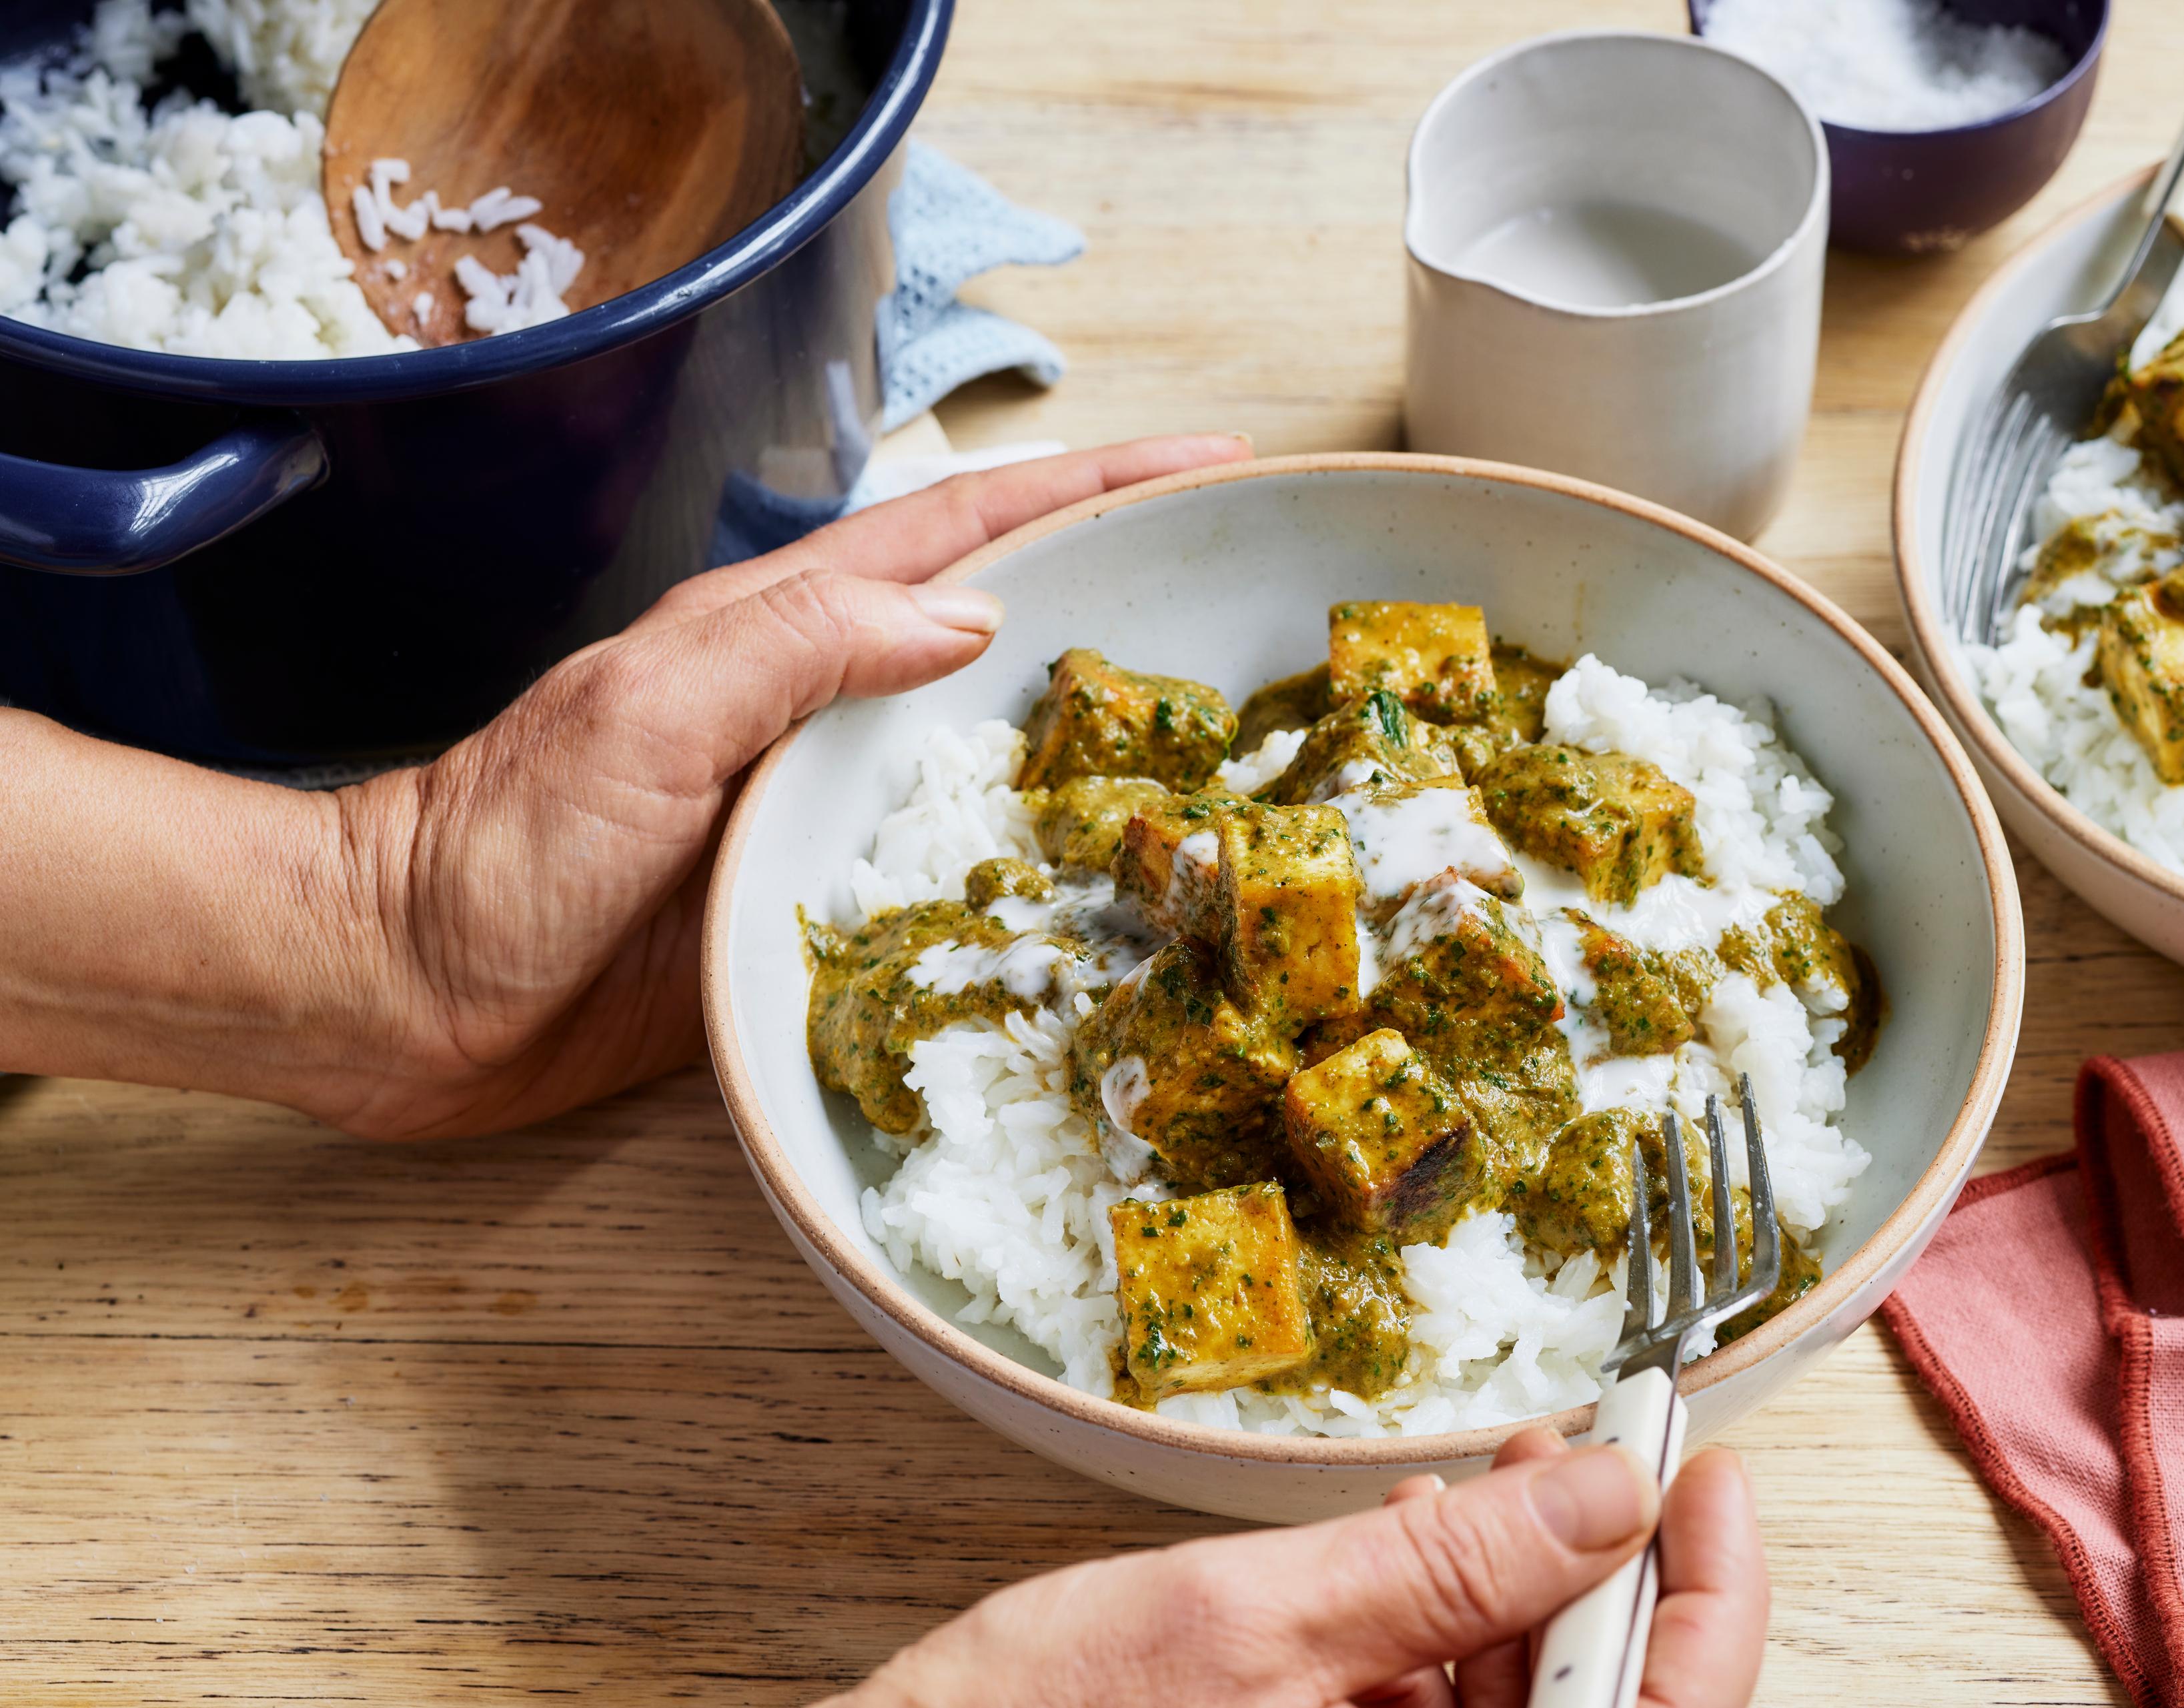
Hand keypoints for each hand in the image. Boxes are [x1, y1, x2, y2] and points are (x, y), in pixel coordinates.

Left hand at [0, 435, 1249, 1132]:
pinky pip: (952, 863)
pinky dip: (1035, 849)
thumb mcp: (647, 713)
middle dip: (1123, 576)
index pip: (963, 532)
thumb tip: (976, 616)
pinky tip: (1100, 876)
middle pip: (998, 617)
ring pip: (989, 740)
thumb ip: (801, 647)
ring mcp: (819, 804)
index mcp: (778, 629)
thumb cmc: (503, 844)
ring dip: (1097, 718)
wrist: (407, 990)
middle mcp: (816, 705)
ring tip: (1217, 727)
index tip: (1209, 458)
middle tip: (1244, 576)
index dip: (1091, 484)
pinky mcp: (816, 905)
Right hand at [833, 1432, 1767, 1707]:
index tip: (1707, 1478)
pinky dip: (1442, 1645)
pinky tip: (1412, 1558)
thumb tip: (1600, 1493)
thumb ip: (1439, 1569)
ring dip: (1518, 1603)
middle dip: (1602, 1577)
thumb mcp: (1245, 1626)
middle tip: (1587, 1450)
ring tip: (1488, 1484)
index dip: (1713, 1599)